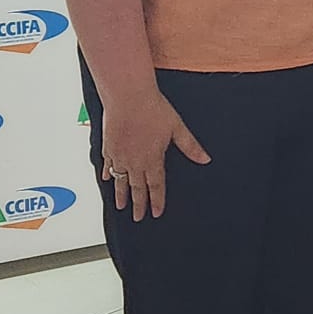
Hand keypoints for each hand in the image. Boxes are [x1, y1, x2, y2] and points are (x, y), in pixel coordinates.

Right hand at [101, 89, 210, 220]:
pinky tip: (107, 179)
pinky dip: (108, 174)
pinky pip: (108, 165)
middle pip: (137, 188)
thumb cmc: (153, 108)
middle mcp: (135, 161)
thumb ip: (190, 146)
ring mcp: (119, 155)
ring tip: (121, 206)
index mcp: (153, 159)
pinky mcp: (108, 146)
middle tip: (138, 218)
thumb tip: (205, 159)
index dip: (157, 200)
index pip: (156, 186)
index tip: (156, 213)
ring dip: (121, 194)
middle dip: (138, 204)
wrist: (128, 96)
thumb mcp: (177, 127)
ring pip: (120, 180)